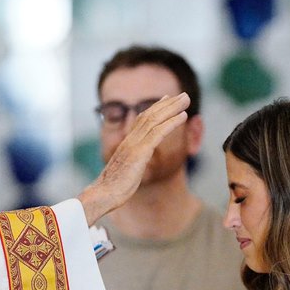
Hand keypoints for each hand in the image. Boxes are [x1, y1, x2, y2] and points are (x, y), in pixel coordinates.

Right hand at [78, 93, 189, 224]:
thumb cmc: (112, 189)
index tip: (166, 99)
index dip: (155, 108)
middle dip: (168, 103)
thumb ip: (130, 165)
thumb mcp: (124, 173)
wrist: (103, 194)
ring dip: (172, 108)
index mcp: (127, 143)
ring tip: (186, 99)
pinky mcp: (140, 152)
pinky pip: (158, 133)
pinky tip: (183, 116)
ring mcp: (134, 144)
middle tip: (183, 94)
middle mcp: (130, 140)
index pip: (142, 120)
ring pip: (155, 119)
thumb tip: (132, 168)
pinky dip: (172, 122)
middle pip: (150, 115)